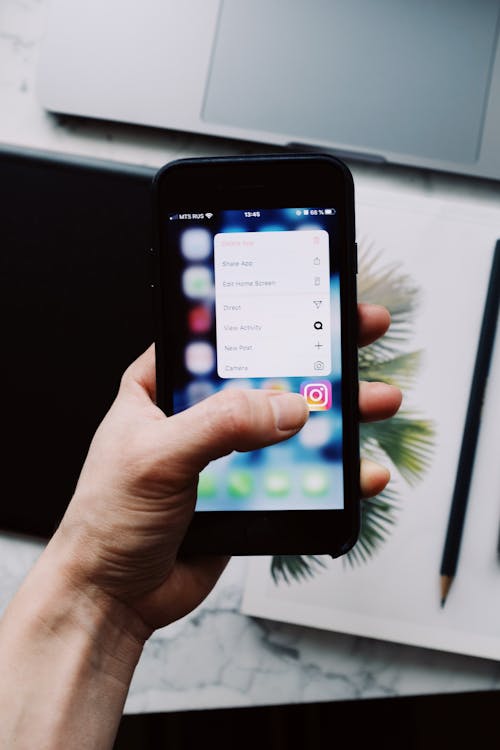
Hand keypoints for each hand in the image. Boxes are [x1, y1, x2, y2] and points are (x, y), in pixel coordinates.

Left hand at [52, 303, 400, 637]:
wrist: (114, 596)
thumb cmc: (107, 520)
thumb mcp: (156, 457)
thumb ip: (221, 425)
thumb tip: (288, 407)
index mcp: (163, 388)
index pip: (219, 336)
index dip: (264, 314)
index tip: (310, 295)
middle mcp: (198, 414)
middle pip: (269, 374)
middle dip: (319, 356)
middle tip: (361, 332)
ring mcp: (227, 454)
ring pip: (291, 424)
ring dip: (338, 412)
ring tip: (377, 399)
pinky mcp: (249, 493)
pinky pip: (299, 474)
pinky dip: (335, 472)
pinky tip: (363, 470)